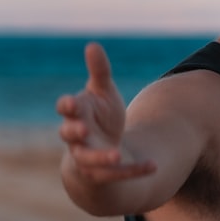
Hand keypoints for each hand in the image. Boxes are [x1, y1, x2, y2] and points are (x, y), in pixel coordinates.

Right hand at [56, 42, 155, 183]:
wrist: (100, 153)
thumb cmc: (98, 117)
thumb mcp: (102, 93)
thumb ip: (99, 72)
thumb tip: (92, 45)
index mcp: (75, 114)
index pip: (66, 109)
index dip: (67, 106)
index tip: (71, 102)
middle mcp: (76, 137)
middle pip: (69, 135)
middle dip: (74, 132)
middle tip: (82, 129)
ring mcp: (86, 158)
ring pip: (89, 160)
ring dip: (102, 157)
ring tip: (117, 154)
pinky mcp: (101, 175)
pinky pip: (116, 174)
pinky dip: (135, 170)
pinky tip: (153, 165)